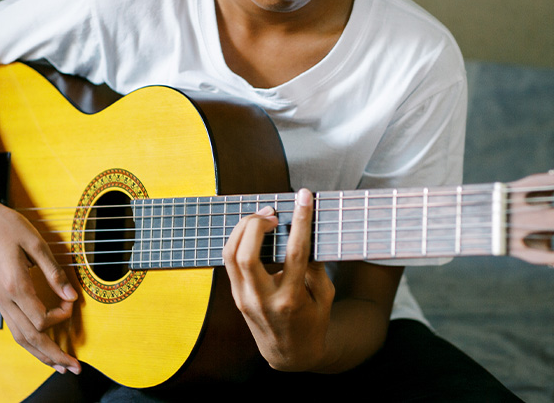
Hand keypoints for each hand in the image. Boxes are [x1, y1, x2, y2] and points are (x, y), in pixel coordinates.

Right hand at [0, 199, 81, 374]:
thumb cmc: (7, 227)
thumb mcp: (36, 244)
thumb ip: (54, 272)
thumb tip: (70, 296)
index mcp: (15, 286)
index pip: (40, 319)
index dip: (60, 317)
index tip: (70, 303)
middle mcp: (5, 299)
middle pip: (30, 338)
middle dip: (54, 355)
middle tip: (74, 367)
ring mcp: (0, 300)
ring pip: (21, 337)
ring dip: (41, 354)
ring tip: (59, 364)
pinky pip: (15, 327)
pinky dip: (31, 341)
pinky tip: (41, 345)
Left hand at [222, 188, 335, 371]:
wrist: (289, 355)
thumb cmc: (313, 323)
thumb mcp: (324, 297)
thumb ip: (315, 267)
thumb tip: (304, 233)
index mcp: (291, 300)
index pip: (295, 253)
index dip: (300, 221)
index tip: (304, 197)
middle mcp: (263, 299)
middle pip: (246, 255)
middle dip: (256, 224)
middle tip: (273, 213)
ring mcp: (245, 299)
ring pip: (230, 255)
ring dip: (243, 229)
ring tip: (262, 217)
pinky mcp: (236, 296)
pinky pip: (230, 261)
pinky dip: (239, 240)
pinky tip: (253, 231)